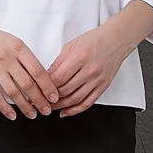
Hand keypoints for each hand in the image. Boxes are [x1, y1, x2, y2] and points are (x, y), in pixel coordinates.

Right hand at [0, 0, 57, 119]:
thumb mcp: (12, 41)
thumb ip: (25, 57)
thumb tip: (40, 78)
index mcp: (18, 48)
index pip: (38, 71)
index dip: (48, 87)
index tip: (54, 97)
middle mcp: (8, 58)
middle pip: (28, 84)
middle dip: (40, 101)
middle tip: (47, 110)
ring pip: (14, 92)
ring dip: (25, 107)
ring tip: (32, 115)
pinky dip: (5, 108)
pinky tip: (12, 115)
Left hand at [49, 2, 152, 116]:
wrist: (115, 41)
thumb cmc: (93, 40)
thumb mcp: (71, 45)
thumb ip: (59, 62)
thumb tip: (47, 76)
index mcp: (80, 57)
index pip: (59, 77)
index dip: (46, 85)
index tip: (37, 88)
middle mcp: (90, 70)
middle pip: (66, 90)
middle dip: (51, 97)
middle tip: (41, 100)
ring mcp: (97, 80)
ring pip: (76, 99)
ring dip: (61, 106)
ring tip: (50, 107)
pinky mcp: (103, 87)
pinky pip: (88, 102)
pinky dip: (76, 110)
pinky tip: (66, 111)